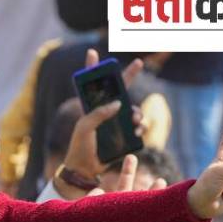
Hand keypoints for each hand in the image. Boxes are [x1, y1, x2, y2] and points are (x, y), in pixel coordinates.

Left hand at [55, 49, 144, 199]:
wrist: (86, 169)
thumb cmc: (80, 147)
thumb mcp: (84, 128)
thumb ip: (98, 114)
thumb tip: (117, 104)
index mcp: (92, 108)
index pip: (92, 85)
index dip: (92, 69)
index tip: (93, 53)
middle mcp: (106, 112)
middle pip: (120, 90)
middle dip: (129, 75)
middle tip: (138, 63)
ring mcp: (117, 123)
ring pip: (134, 109)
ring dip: (137, 111)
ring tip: (134, 119)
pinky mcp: (126, 135)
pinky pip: (139, 126)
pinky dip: (141, 126)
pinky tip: (138, 130)